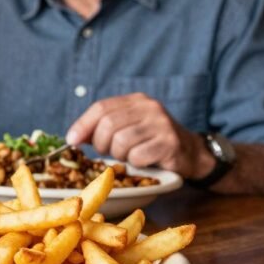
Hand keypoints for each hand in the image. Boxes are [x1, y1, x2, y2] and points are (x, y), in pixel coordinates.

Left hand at [65, 92, 214, 176]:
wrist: (191, 153)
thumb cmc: (151, 142)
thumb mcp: (128, 128)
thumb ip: (103, 128)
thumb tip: (73, 137)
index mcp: (136, 100)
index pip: (101, 107)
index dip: (83, 125)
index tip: (72, 141)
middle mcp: (149, 108)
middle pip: (108, 124)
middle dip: (102, 144)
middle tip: (108, 152)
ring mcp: (161, 124)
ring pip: (121, 142)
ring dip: (120, 155)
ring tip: (130, 155)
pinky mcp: (169, 143)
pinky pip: (137, 156)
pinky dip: (136, 163)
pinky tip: (145, 161)